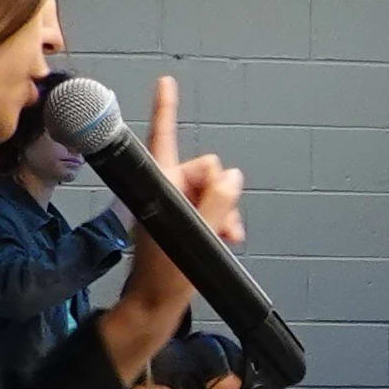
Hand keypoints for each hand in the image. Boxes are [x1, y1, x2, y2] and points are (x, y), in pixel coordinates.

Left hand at [104, 78, 246, 360]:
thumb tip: (233, 177)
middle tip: (221, 222)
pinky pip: (214, 209)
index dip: (166, 109)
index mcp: (160, 185)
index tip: (166, 82)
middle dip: (221, 192)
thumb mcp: (196, 236)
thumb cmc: (166, 275)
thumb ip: (218, 202)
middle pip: (205, 169)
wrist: (155, 306)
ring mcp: (176, 206)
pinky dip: (224, 222)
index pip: (164, 138)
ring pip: (215, 191)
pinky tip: (227, 240)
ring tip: (225, 238)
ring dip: (226, 212)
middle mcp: (167, 190)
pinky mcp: (185, 222)